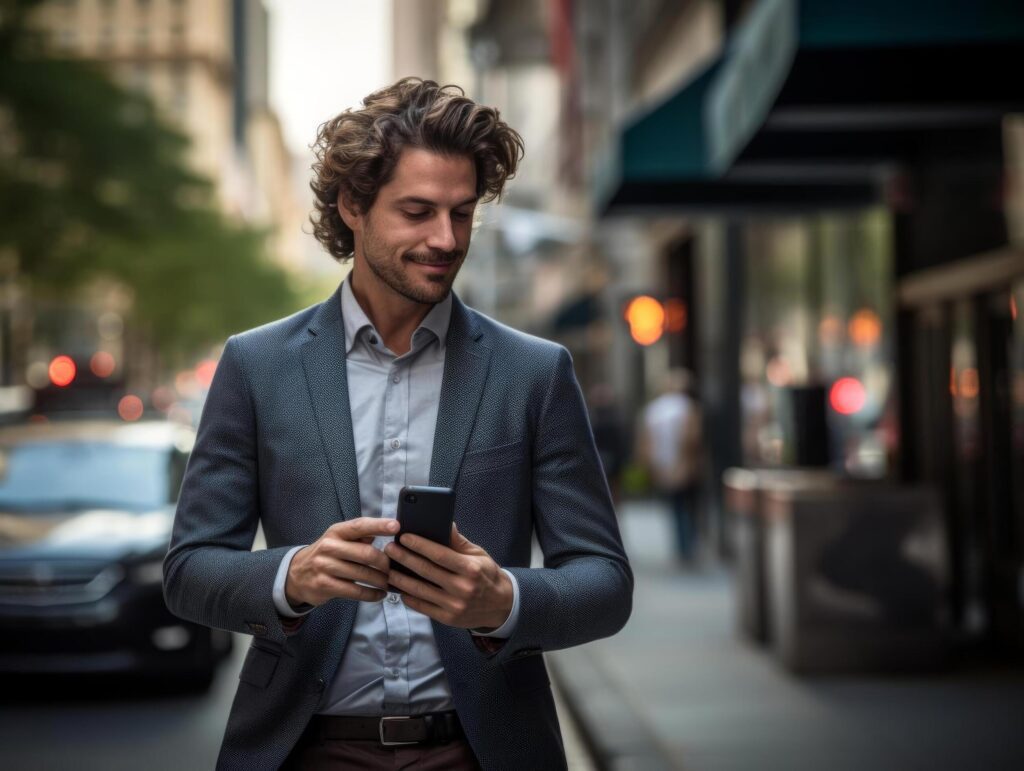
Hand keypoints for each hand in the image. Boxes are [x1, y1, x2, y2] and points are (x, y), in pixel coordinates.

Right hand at [286, 517, 399, 606]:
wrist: (297, 574)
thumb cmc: (327, 554)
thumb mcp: (339, 539)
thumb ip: (361, 535)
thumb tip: (386, 530)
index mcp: (336, 532)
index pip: (359, 526)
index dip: (379, 525)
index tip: (396, 527)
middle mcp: (329, 547)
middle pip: (366, 554)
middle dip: (384, 563)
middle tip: (393, 569)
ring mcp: (325, 566)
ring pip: (362, 574)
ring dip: (380, 581)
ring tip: (388, 583)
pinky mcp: (325, 585)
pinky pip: (355, 592)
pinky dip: (371, 594)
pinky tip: (379, 594)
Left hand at [385, 523, 512, 629]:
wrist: (501, 606)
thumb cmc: (487, 575)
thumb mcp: (479, 555)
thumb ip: (459, 541)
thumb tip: (445, 523)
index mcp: (470, 569)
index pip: (439, 554)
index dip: (419, 545)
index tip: (403, 537)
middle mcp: (462, 588)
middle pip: (426, 571)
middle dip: (404, 558)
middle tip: (389, 548)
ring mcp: (453, 605)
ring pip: (420, 590)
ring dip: (400, 578)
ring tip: (388, 568)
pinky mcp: (447, 618)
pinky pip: (422, 606)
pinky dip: (408, 596)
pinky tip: (398, 587)